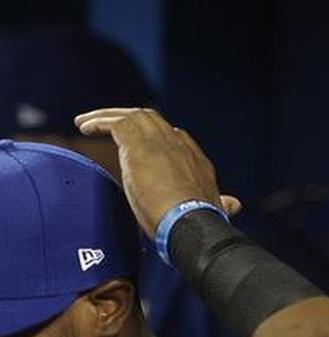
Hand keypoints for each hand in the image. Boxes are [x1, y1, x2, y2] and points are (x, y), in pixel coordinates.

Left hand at [74, 108, 226, 237]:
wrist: (191, 220)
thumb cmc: (199, 220)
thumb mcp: (212, 207)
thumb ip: (221, 202)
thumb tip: (235, 204)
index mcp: (195, 158)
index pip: (175, 135)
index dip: (155, 135)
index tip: (137, 142)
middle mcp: (178, 144)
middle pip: (152, 119)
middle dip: (129, 119)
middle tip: (107, 124)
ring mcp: (159, 142)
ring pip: (133, 115)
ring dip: (108, 116)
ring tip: (88, 122)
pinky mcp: (138, 147)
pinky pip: (116, 123)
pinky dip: (99, 121)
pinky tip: (85, 127)